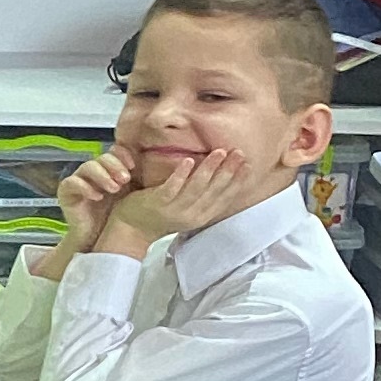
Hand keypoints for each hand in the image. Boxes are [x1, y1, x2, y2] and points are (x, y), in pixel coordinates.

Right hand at [54, 148, 136, 255]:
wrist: (97, 239)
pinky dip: (85, 187)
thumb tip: (163, 168)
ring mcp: (79, 180)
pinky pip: (72, 182)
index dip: (123, 155)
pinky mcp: (66, 191)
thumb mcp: (132, 196)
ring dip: (102, 175)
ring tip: (114, 189)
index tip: (133, 166)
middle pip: (102, 157)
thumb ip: (140, 181)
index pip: (115, 151)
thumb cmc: (115, 218)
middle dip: (115, 166)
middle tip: (125, 179)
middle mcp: (94, 172)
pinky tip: (97, 197)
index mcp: (110, 170)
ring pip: (88, 166)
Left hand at [101, 147, 247, 248]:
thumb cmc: (161, 214)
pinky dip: (181, 174)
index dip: (237, 182)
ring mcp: (174, 209)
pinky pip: (172, 188)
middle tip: (238, 153)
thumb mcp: (188, 208)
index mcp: (201, 216)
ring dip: (209, 169)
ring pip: (196, 188)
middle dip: (229, 171)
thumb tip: (221, 176)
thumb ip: (203, 196)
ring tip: (219, 152)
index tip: (247, 165)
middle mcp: (191, 214)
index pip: (225, 198)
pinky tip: (188, 160)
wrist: (132, 228)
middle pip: (214, 191)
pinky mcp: (158, 203)